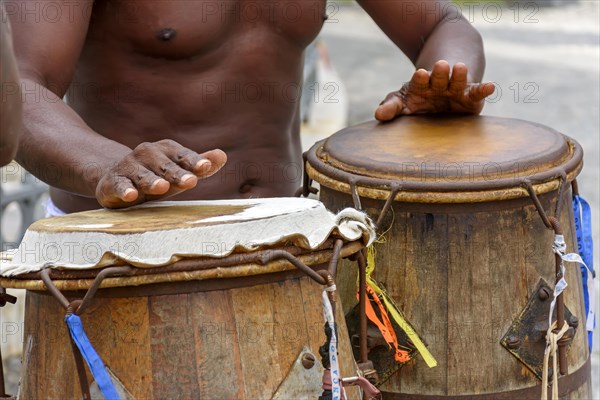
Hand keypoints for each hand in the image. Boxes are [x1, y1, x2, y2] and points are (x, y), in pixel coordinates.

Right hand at [95, 139, 226, 207]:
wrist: (114, 176)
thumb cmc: (155, 176)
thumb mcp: (178, 171)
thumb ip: (199, 164)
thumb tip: (222, 156)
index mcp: (166, 150)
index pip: (183, 156)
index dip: (195, 162)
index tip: (206, 167)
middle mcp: (147, 155)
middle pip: (165, 166)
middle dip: (177, 174)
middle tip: (191, 182)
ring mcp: (129, 167)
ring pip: (142, 175)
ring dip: (152, 181)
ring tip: (162, 187)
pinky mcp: (113, 182)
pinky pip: (119, 185)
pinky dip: (125, 190)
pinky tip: (131, 195)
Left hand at [375, 60, 495, 120]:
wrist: (440, 92)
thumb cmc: (417, 100)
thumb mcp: (402, 101)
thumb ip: (391, 107)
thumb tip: (378, 115)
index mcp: (421, 85)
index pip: (419, 81)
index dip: (420, 78)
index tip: (420, 74)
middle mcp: (439, 85)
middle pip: (439, 78)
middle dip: (439, 73)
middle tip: (439, 66)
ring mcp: (455, 90)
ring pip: (457, 81)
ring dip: (458, 75)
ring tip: (460, 68)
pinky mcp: (470, 99)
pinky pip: (476, 93)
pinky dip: (483, 90)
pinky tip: (490, 87)